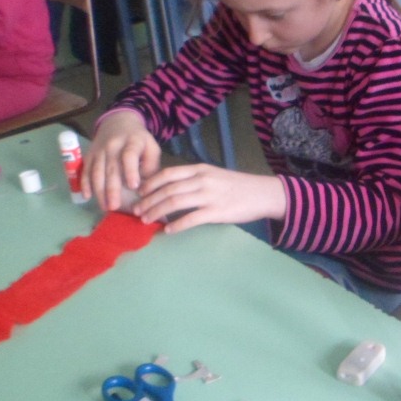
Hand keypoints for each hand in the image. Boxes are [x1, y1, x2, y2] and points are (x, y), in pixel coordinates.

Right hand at [82, 111, 160, 211]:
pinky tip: (88, 196)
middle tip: (115, 206)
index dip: (131, 170)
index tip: (134, 187)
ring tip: (105, 207)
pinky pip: (85, 170)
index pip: (130, 155)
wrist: (118, 123)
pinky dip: (85, 184)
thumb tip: (145, 187)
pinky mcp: (89, 155)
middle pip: (111, 167)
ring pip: (97, 171)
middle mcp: (113, 145)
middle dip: (112, 188)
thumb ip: (151, 166)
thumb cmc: (139, 141)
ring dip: (99, 190)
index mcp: (133, 141)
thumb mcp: (151, 148)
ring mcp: (99, 150)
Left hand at [133, 164, 285, 233]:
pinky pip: (191, 219)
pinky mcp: (217, 211)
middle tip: (137, 211)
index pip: (168, 174)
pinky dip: (176, 225)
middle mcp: (202, 180)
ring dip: (157, 212)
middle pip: (167, 190)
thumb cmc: (238, 186)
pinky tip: (168, 231)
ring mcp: (209, 196)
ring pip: (174, 203)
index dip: (150, 184)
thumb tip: (170, 191)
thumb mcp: (215, 175)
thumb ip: (194, 179)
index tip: (139, 193)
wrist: (263, 193)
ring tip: (146, 220)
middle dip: (148, 201)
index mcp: (200, 169)